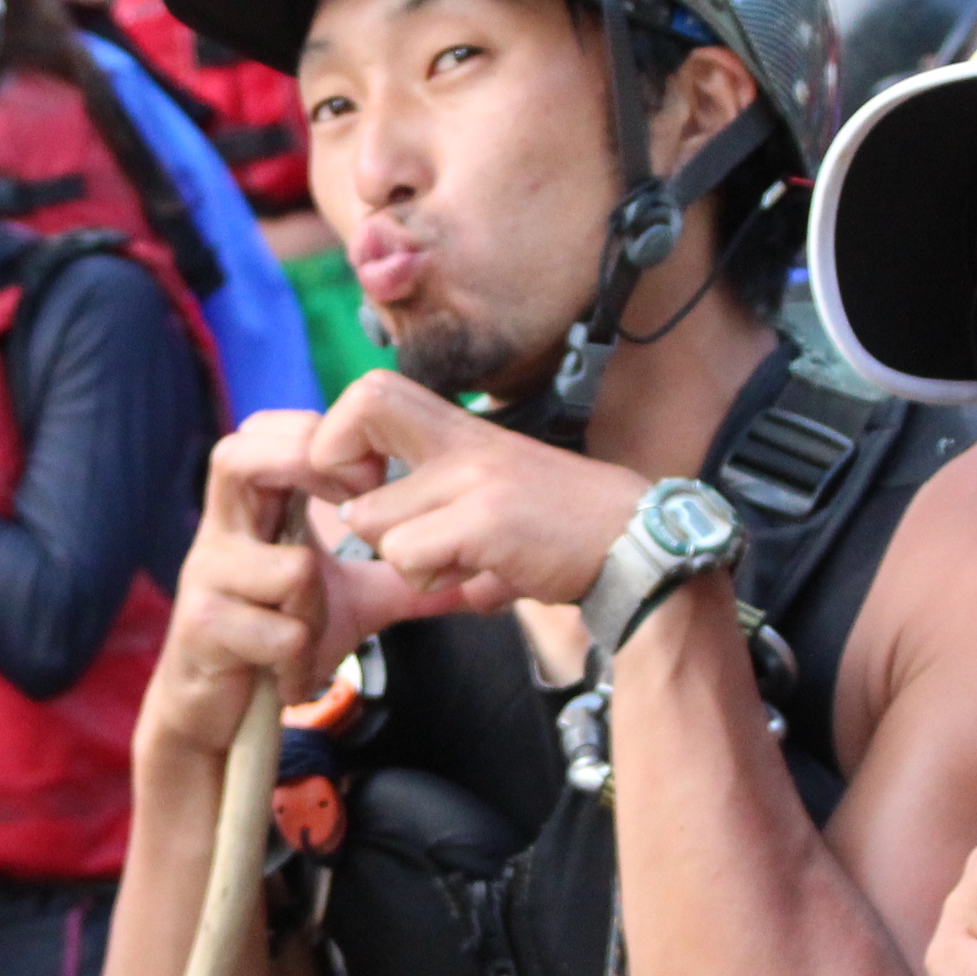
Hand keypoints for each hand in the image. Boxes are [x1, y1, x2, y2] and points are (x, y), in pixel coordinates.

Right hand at [140, 412, 484, 759]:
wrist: (217, 713)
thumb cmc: (276, 641)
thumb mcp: (347, 599)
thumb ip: (397, 573)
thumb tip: (473, 569)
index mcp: (249, 511)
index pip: (262, 432)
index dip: (315, 437)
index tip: (368, 477)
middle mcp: (219, 532)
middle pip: (238, 456)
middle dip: (306, 469)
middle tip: (352, 513)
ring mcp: (206, 579)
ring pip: (295, 568)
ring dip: (318, 611)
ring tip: (307, 636)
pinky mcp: (203, 629)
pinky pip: (284, 634)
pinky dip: (300, 661)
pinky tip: (287, 676)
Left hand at [305, 370, 650, 610]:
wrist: (635, 544)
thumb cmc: (557, 527)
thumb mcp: (489, 485)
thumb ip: (428, 487)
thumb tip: (356, 514)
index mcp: (458, 429)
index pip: (366, 393)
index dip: (340, 442)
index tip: (368, 484)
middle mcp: (460, 442)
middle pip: (343, 452)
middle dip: (356, 506)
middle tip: (400, 529)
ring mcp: (473, 479)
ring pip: (369, 522)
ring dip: (405, 560)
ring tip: (460, 561)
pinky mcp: (487, 521)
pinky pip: (407, 556)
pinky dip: (432, 582)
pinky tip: (476, 577)